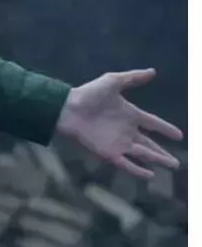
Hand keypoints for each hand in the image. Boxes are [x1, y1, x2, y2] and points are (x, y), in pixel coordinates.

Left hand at [55, 69, 183, 178]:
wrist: (66, 108)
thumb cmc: (88, 94)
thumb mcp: (112, 81)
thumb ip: (133, 78)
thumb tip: (153, 71)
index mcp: (130, 114)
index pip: (153, 123)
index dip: (165, 129)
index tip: (179, 135)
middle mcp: (126, 130)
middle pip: (149, 144)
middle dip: (163, 153)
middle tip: (177, 162)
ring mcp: (118, 142)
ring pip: (142, 154)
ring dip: (157, 160)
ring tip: (171, 165)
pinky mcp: (108, 152)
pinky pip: (126, 163)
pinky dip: (137, 170)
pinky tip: (149, 175)